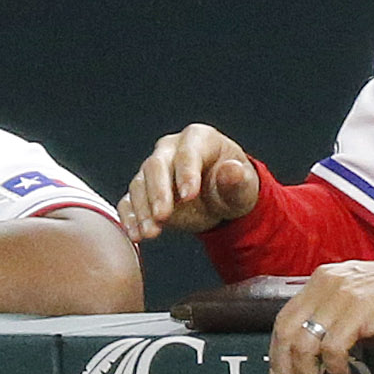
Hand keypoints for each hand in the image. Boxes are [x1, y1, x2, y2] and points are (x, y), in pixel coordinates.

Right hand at [121, 123, 263, 242]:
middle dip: (158, 193)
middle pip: (156, 165)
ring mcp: (153, 169)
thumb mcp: (243, 186)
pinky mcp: (143, 191)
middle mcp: (171, 149)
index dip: (187, 173)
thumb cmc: (233, 186)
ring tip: (150, 233)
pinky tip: (135, 234)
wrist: (221, 200)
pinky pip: (130, 201)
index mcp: (198, 139)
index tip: (190, 196)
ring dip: (142, 210)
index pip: (188, 152)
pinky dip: (130, 218)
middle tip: (163, 217)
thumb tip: (232, 170)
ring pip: (139, 184)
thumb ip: (238, 180)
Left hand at [269, 252, 373, 373]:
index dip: (277, 353)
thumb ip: (333, 323)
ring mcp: (343, 294)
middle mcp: (327, 284)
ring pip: (305, 343)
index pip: (284, 319)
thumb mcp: (360, 305)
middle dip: (285, 370)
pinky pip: (333, 347)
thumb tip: (312, 359)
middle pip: (287, 332)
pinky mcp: (361, 309)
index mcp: (322, 281)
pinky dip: (335, 368)